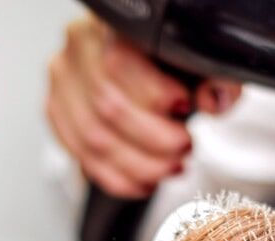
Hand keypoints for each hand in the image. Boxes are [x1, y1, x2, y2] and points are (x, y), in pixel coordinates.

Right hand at [46, 15, 241, 198]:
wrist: (149, 63)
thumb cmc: (170, 59)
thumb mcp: (200, 60)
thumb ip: (215, 76)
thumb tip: (214, 100)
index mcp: (110, 25)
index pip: (119, 63)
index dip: (155, 95)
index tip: (185, 108)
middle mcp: (79, 48)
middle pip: (108, 107)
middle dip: (156, 141)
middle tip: (185, 148)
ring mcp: (63, 82)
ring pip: (94, 139)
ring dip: (141, 166)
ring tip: (171, 167)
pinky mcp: (59, 113)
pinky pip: (83, 158)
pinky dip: (119, 179)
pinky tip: (146, 182)